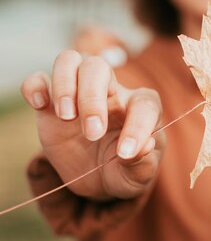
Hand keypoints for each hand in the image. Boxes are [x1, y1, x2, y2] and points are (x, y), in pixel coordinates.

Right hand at [21, 50, 164, 200]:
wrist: (96, 178)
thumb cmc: (122, 171)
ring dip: (64, 84)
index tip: (124, 154)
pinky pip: (39, 79)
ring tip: (66, 116)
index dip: (138, 127)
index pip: (144, 105)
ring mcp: (79, 92)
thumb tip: (144, 146)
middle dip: (92, 98)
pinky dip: (35, 86)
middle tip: (92, 134)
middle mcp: (112, 92)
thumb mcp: (136, 178)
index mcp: (141, 107)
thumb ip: (142, 164)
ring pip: (71, 61)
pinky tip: (39, 105)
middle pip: (99, 68)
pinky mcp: (51, 104)